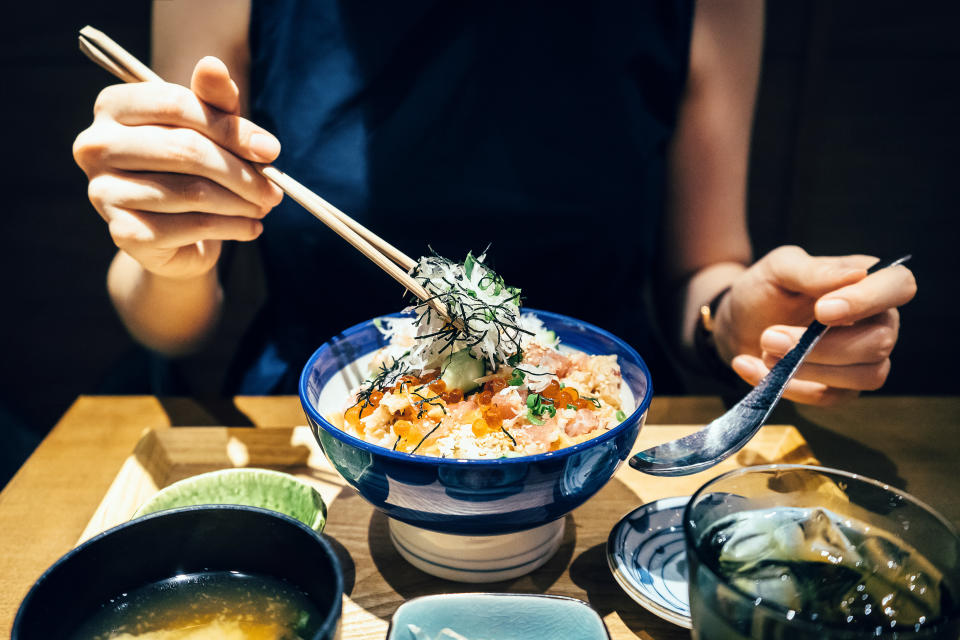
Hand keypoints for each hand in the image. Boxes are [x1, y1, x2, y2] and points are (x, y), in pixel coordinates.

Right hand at [72, 56, 283, 279]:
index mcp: (113, 106)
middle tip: (275, 188)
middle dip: (241, 171)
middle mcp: (96, 145)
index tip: (270, 150)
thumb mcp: (209, 128)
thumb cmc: (192, 168)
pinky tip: (250, 227)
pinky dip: (231, 227)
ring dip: (241, 202)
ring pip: (192, 192)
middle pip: (185, 150)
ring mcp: (103, 191)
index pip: (175, 104)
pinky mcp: (123, 232)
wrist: (174, 235)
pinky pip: (190, 226)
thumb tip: (214, 65)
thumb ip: (214, 99)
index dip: (230, 128)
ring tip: (264, 205)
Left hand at [712, 246, 916, 404]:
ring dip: (810, 368)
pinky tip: (751, 366)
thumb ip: (814, 271)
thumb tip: (857, 275)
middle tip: (770, 336)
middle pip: (880, 342)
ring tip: (765, 351)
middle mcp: (877, 322)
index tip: (822, 310)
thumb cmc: (767, 288)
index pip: (899, 285)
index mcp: (870, 282)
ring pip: (866, 376)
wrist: (738, 320)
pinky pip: (828, 398)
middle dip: (823, 345)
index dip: (868, 300)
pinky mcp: (840, 389)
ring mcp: (863, 359)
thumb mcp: (780, 268)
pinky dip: (787, 386)